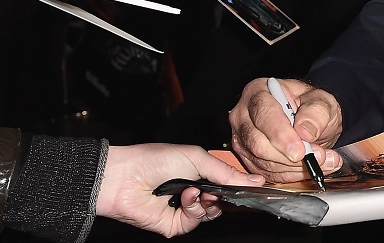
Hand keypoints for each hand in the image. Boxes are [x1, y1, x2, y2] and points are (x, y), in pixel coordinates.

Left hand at [94, 143, 264, 236]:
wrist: (125, 177)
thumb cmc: (157, 160)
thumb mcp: (198, 158)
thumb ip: (227, 172)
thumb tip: (258, 181)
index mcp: (200, 173)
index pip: (228, 182)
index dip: (240, 185)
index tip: (256, 186)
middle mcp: (194, 191)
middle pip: (224, 200)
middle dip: (226, 194)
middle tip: (221, 187)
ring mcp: (185, 209)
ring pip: (212, 213)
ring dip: (210, 201)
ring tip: (200, 190)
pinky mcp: (175, 225)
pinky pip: (195, 221)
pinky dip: (194, 208)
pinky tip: (186, 196)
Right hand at [228, 77, 344, 181]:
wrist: (309, 122)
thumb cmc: (310, 106)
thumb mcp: (322, 101)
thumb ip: (316, 112)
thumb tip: (305, 131)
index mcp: (258, 92)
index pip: (263, 114)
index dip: (281, 135)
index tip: (300, 151)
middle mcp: (244, 115)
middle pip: (257, 143)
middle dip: (289, 156)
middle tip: (318, 157)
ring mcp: (243, 139)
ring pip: (262, 162)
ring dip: (294, 167)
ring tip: (322, 161)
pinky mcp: (248, 159)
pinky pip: (266, 174)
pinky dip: (290, 175)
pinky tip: (308, 168)